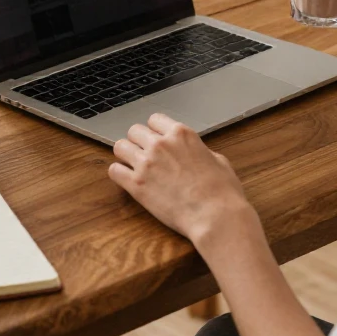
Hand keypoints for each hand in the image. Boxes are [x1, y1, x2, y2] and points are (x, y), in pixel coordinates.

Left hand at [109, 114, 254, 247]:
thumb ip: (199, 151)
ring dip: (125, 155)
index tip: (156, 140)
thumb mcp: (218, 160)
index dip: (155, 131)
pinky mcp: (136, 185)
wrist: (215, 216)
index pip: (154, 119)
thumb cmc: (222, 192)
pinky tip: (127, 180)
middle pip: (134, 131)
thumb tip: (195, 153)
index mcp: (181, 134)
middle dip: (139, 142)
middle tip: (144, 155)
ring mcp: (146, 163)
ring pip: (120, 147)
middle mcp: (160, 144)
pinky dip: (119, 174)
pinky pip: (114, 171)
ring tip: (133, 166)